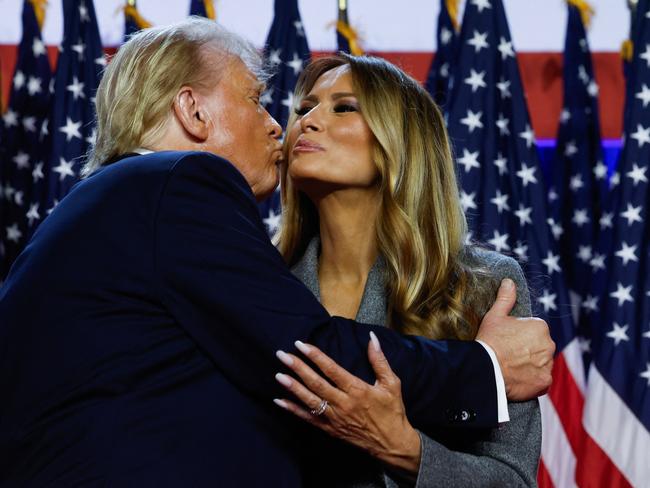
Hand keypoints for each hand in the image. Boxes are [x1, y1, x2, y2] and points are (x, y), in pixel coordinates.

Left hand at [273, 333, 420, 476]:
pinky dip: (293, 410)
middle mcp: (343, 403)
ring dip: (292, 387)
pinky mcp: (330, 430)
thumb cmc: (392, 411)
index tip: (301, 344)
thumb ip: (379, 360)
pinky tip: (279, 401)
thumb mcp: (391, 383)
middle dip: (297, 368)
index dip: (315, 356)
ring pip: (310, 400)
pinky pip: (308, 419)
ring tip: (278, 374)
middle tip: (282, 355)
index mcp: (357, 389)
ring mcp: (335, 418)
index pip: (331, 369)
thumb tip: (372, 337)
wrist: (393, 444)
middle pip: (316, 383)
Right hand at [476, 278, 554, 400]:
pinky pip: (541, 380)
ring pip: (541, 364)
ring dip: (531, 366)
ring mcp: (548, 365)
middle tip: (509, 354)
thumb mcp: (495, 316)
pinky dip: (532, 380)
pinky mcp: (545, 382)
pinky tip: (518, 378)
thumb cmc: (490, 340)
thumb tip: (509, 282)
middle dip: (528, 351)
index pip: (534, 331)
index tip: (508, 341)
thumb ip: (505, 298)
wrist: (486, 368)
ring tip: (512, 368)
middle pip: (540, 347)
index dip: (520, 336)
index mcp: (540, 326)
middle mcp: (549, 344)